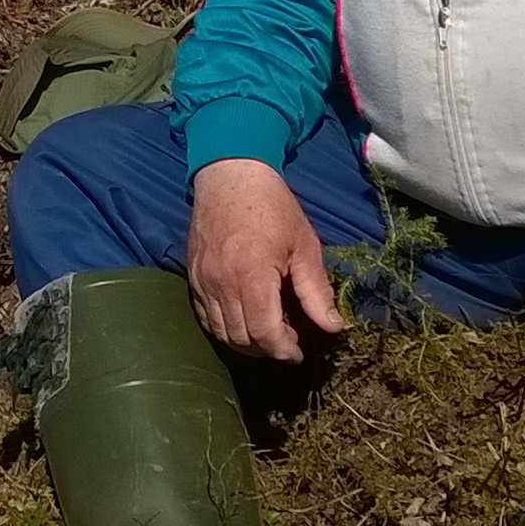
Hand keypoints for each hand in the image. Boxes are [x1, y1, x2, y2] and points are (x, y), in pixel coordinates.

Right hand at [186, 159, 345, 361]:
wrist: (230, 174)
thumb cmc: (273, 206)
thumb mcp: (304, 245)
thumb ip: (316, 291)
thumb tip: (333, 328)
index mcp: (253, 275)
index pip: (264, 333)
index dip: (284, 350)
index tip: (299, 351)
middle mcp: (222, 282)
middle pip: (241, 339)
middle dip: (266, 350)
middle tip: (287, 341)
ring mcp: (202, 281)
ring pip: (220, 332)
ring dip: (245, 342)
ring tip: (267, 333)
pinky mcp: (192, 276)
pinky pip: (204, 317)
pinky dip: (224, 328)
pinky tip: (243, 319)